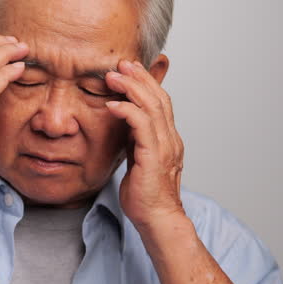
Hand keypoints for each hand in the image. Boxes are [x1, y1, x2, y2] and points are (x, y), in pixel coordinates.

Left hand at [104, 59, 184, 229]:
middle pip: (158, 98)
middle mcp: (170, 139)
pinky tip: (112, 105)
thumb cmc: (145, 196)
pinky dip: (127, 111)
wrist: (157, 220)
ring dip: (131, 88)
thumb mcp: (138, 159)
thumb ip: (135, 140)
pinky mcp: (153, 157)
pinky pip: (142, 126)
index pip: (160, 103)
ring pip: (152, 107)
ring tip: (113, 77)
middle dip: (139, 77)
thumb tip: (123, 122)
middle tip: (121, 63)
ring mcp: (164, 147)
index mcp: (168, 139)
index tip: (129, 69)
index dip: (146, 83)